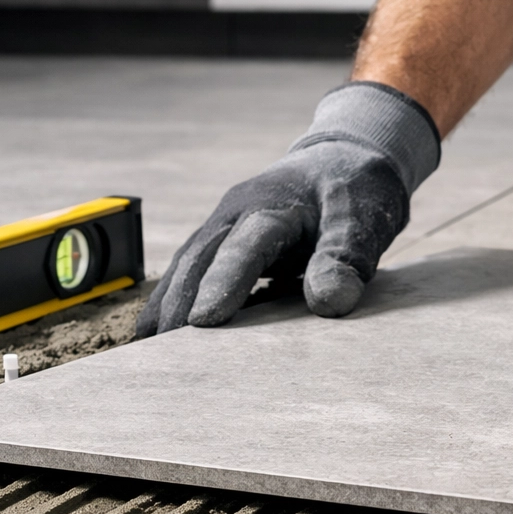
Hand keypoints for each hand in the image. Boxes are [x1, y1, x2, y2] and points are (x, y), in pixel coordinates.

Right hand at [136, 82, 438, 335]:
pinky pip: (192, 271)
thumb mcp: (365, 217)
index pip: (245, 245)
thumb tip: (328, 302)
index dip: (224, 282)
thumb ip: (348, 256)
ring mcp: (223, 224)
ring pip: (187, 265)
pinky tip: (157, 335)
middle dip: (178, 303)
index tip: (203, 321)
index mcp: (274, 204)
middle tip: (161, 353)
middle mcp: (237, 212)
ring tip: (148, 352)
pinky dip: (173, 300)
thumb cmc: (354, 190)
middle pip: (201, 258)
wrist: (341, 159)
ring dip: (167, 305)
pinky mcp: (222, 241)